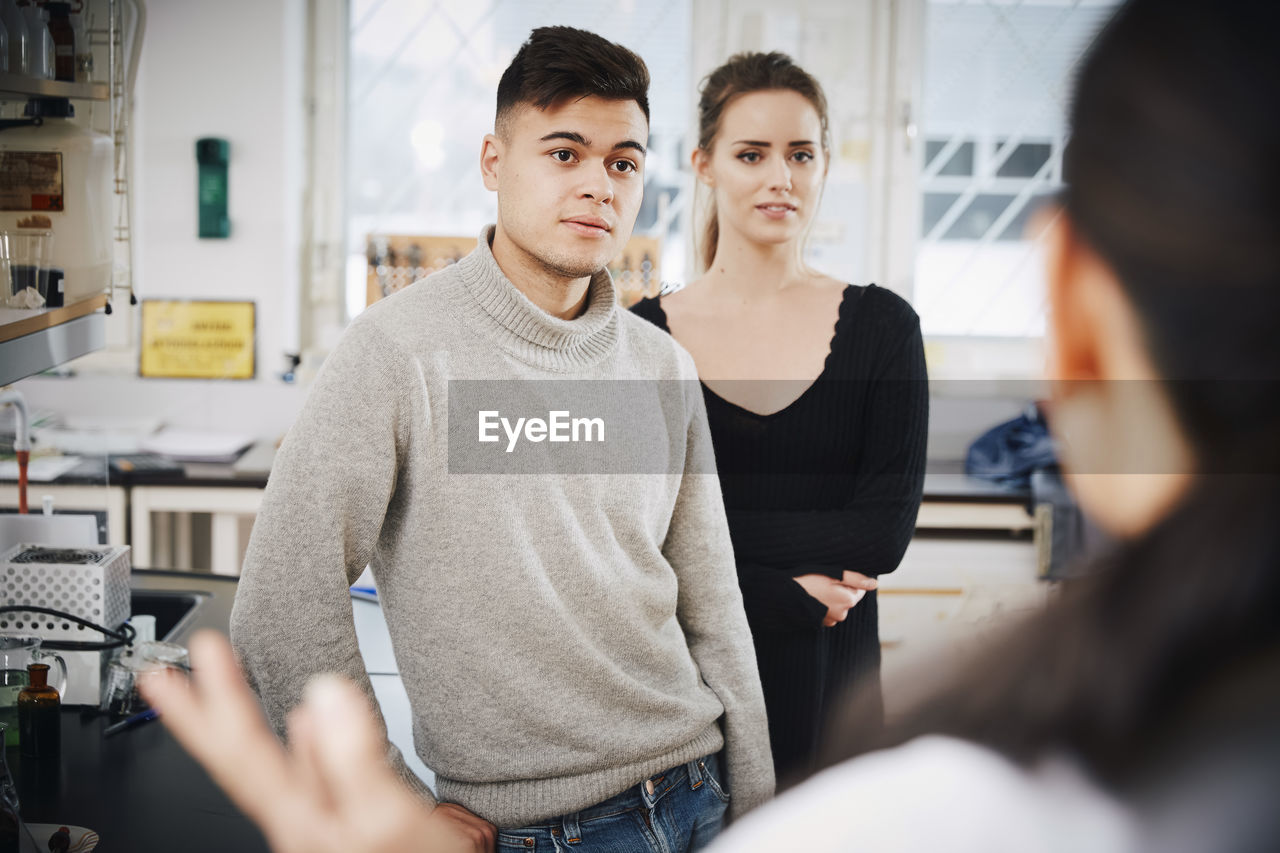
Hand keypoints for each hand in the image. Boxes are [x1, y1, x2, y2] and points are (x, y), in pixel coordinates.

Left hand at [140, 631, 495, 852]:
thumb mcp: (386, 819)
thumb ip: (352, 758)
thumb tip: (321, 695)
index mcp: (300, 818)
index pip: (242, 750)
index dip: (218, 697)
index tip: (202, 651)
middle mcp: (299, 822)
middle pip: (236, 762)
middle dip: (197, 716)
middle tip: (159, 680)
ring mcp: (319, 824)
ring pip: (271, 766)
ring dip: (242, 725)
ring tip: (224, 692)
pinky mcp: (343, 824)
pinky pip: (306, 776)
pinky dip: (297, 744)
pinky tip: (303, 731)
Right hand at [793, 571, 876, 626]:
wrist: (785, 596)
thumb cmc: (809, 581)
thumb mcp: (833, 574)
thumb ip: (856, 579)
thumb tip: (875, 584)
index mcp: (848, 600)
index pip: (858, 589)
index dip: (847, 581)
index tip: (833, 577)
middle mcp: (843, 613)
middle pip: (848, 597)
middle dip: (839, 589)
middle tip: (822, 582)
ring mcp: (831, 620)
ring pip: (838, 605)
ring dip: (831, 598)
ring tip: (816, 590)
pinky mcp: (821, 623)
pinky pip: (828, 612)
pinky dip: (823, 605)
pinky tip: (813, 598)